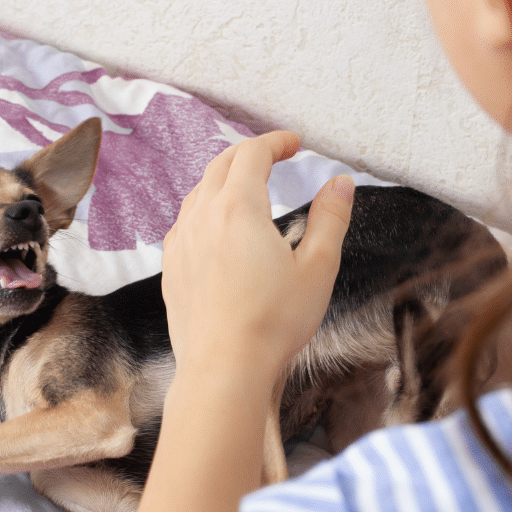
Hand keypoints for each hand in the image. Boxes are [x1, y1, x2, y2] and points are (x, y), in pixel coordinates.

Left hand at [162, 131, 353, 380]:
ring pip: (198, 192)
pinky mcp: (171, 268)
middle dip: (250, 153)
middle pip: (221, 165)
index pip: (253, 154)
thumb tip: (340, 184)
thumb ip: (330, 219)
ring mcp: (181, 243)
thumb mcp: (317, 268)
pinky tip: (216, 227)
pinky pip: (184, 222)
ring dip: (223, 179)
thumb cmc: (272, 324)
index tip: (293, 143)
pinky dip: (203, 209)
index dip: (275, 142)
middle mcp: (202, 218)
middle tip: (274, 156)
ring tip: (246, 187)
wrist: (224, 369)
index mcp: (238, 209)